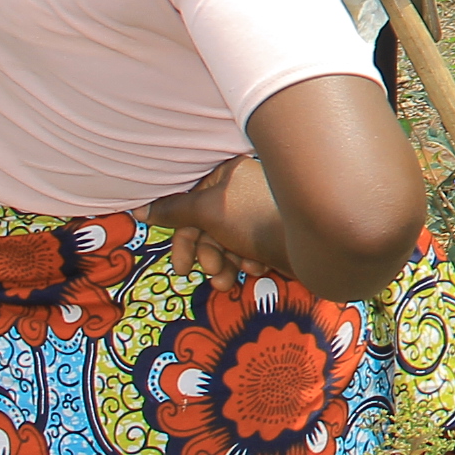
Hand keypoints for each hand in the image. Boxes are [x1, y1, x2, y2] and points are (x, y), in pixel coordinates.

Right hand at [151, 154, 289, 287]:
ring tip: (233, 280)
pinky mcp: (272, 230)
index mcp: (228, 174)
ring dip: (225, 264)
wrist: (314, 240)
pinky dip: (247, 261)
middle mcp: (243, 188)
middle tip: (214, 276)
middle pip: (208, 226)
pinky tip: (258, 268)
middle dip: (209, 255)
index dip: (184, 238)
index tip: (181, 268)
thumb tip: (140, 208)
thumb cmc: (257, 218)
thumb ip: (174, 211)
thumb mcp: (209, 212)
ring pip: (227, 241)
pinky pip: (248, 247)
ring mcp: (258, 210)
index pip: (191, 205)